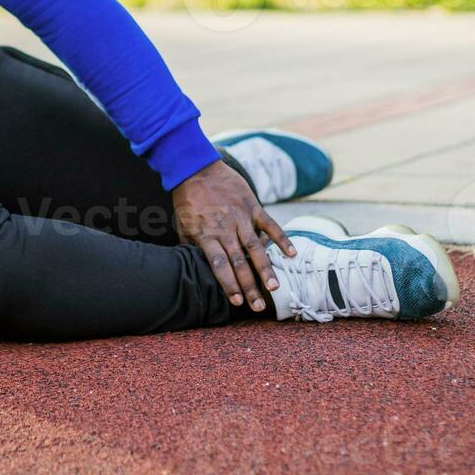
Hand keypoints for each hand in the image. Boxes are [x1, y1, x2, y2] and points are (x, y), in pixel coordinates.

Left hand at [172, 161, 296, 312]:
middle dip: (250, 286)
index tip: (237, 302)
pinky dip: (281, 239)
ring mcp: (241, 217)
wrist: (196, 168)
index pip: (220, 265)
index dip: (229, 284)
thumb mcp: (182, 225)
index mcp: (206, 235)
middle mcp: (225, 229)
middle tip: (259, 307)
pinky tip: (292, 254)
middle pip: (239, 262)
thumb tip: (194, 267)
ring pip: (256, 247)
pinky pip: (270, 224)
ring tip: (275, 288)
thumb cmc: (187, 200)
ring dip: (266, 268)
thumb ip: (192, 247)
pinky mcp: (252, 205)